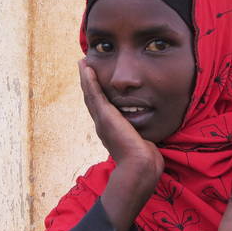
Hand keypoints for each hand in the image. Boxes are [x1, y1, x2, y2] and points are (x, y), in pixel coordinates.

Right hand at [79, 59, 163, 230]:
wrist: (139, 167)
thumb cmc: (144, 161)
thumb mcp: (142, 145)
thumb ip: (141, 138)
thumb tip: (148, 140)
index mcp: (110, 132)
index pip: (102, 109)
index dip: (97, 95)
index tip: (95, 84)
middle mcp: (102, 125)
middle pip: (92, 100)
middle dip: (88, 84)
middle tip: (84, 68)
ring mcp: (102, 121)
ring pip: (90, 95)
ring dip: (86, 78)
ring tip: (83, 63)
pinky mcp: (105, 116)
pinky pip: (94, 94)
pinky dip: (89, 80)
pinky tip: (87, 68)